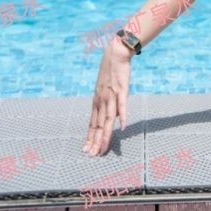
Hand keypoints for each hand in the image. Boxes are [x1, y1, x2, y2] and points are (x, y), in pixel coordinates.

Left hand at [84, 37, 131, 156]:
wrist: (115, 55)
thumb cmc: (111, 72)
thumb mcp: (106, 90)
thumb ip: (108, 105)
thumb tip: (114, 120)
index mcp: (97, 102)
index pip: (92, 124)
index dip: (90, 138)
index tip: (87, 150)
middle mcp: (101, 101)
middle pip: (98, 125)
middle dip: (95, 142)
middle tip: (92, 156)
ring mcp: (111, 96)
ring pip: (107, 120)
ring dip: (105, 136)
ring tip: (103, 149)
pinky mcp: (121, 89)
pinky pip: (122, 105)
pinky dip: (123, 116)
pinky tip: (122, 127)